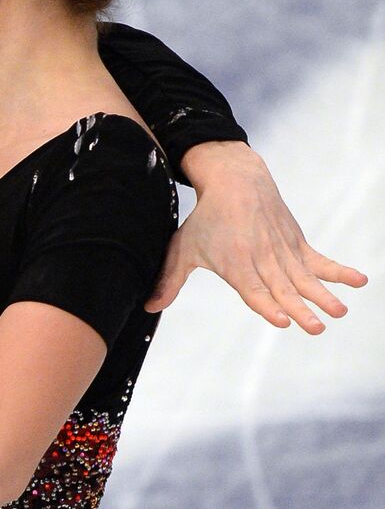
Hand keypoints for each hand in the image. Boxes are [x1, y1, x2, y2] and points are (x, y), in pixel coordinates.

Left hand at [148, 142, 366, 332]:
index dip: (267, 306)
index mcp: (235, 262)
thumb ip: (169, 280)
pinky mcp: (297, 242)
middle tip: (317, 328)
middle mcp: (262, 257)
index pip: (253, 289)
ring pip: (304, 277)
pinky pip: (320, 259)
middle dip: (301, 308)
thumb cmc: (205, 219)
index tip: (283, 321)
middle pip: (283, 287)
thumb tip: (148, 307)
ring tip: (340, 312)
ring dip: (324, 294)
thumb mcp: (182, 248)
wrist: (234, 180)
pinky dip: (339, 270)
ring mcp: (282, 249)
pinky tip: (360, 281)